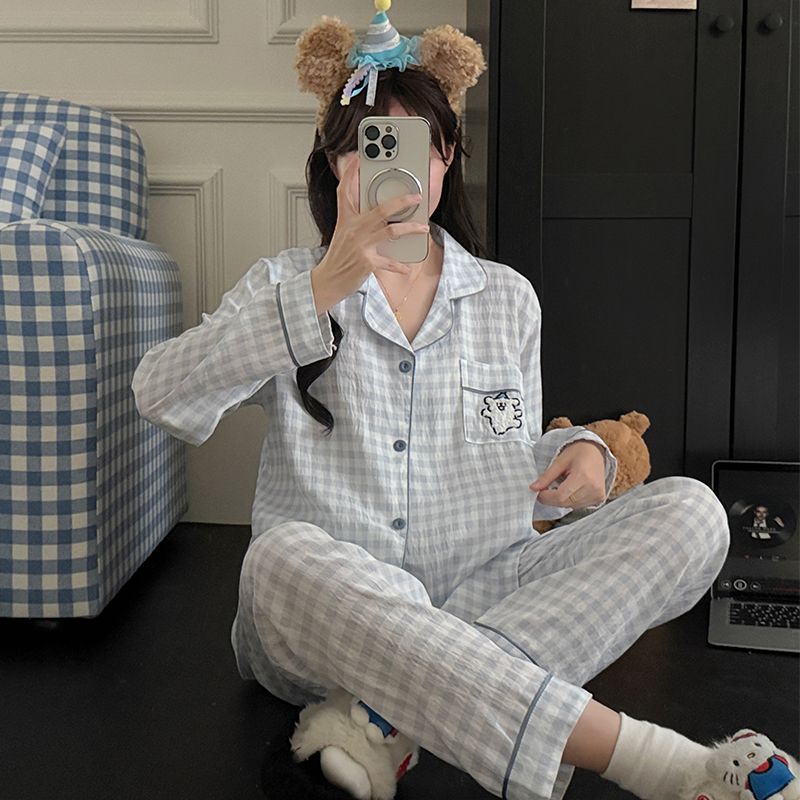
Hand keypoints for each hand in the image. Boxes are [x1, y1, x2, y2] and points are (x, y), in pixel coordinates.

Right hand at [310, 153, 428, 314]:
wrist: (328, 280)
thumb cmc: (338, 258)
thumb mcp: (343, 234)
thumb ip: (355, 220)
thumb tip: (372, 213)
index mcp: (346, 220)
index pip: (345, 192)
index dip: (350, 174)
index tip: (357, 159)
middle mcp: (354, 229)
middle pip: (381, 210)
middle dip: (402, 202)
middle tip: (416, 197)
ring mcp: (361, 245)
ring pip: (391, 231)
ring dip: (410, 229)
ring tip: (422, 228)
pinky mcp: (367, 262)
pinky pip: (389, 262)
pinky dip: (400, 265)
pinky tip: (408, 267)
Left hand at [530, 441, 606, 508]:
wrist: (596, 451)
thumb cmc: (578, 453)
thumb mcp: (560, 461)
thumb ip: (546, 476)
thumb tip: (533, 488)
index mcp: (583, 476)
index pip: (560, 496)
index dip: (546, 497)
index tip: (538, 492)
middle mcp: (593, 488)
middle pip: (565, 502)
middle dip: (551, 499)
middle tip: (544, 490)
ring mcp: (597, 494)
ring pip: (571, 506)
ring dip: (560, 500)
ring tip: (559, 487)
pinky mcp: (599, 498)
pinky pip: (579, 506)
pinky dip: (570, 500)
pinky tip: (569, 490)